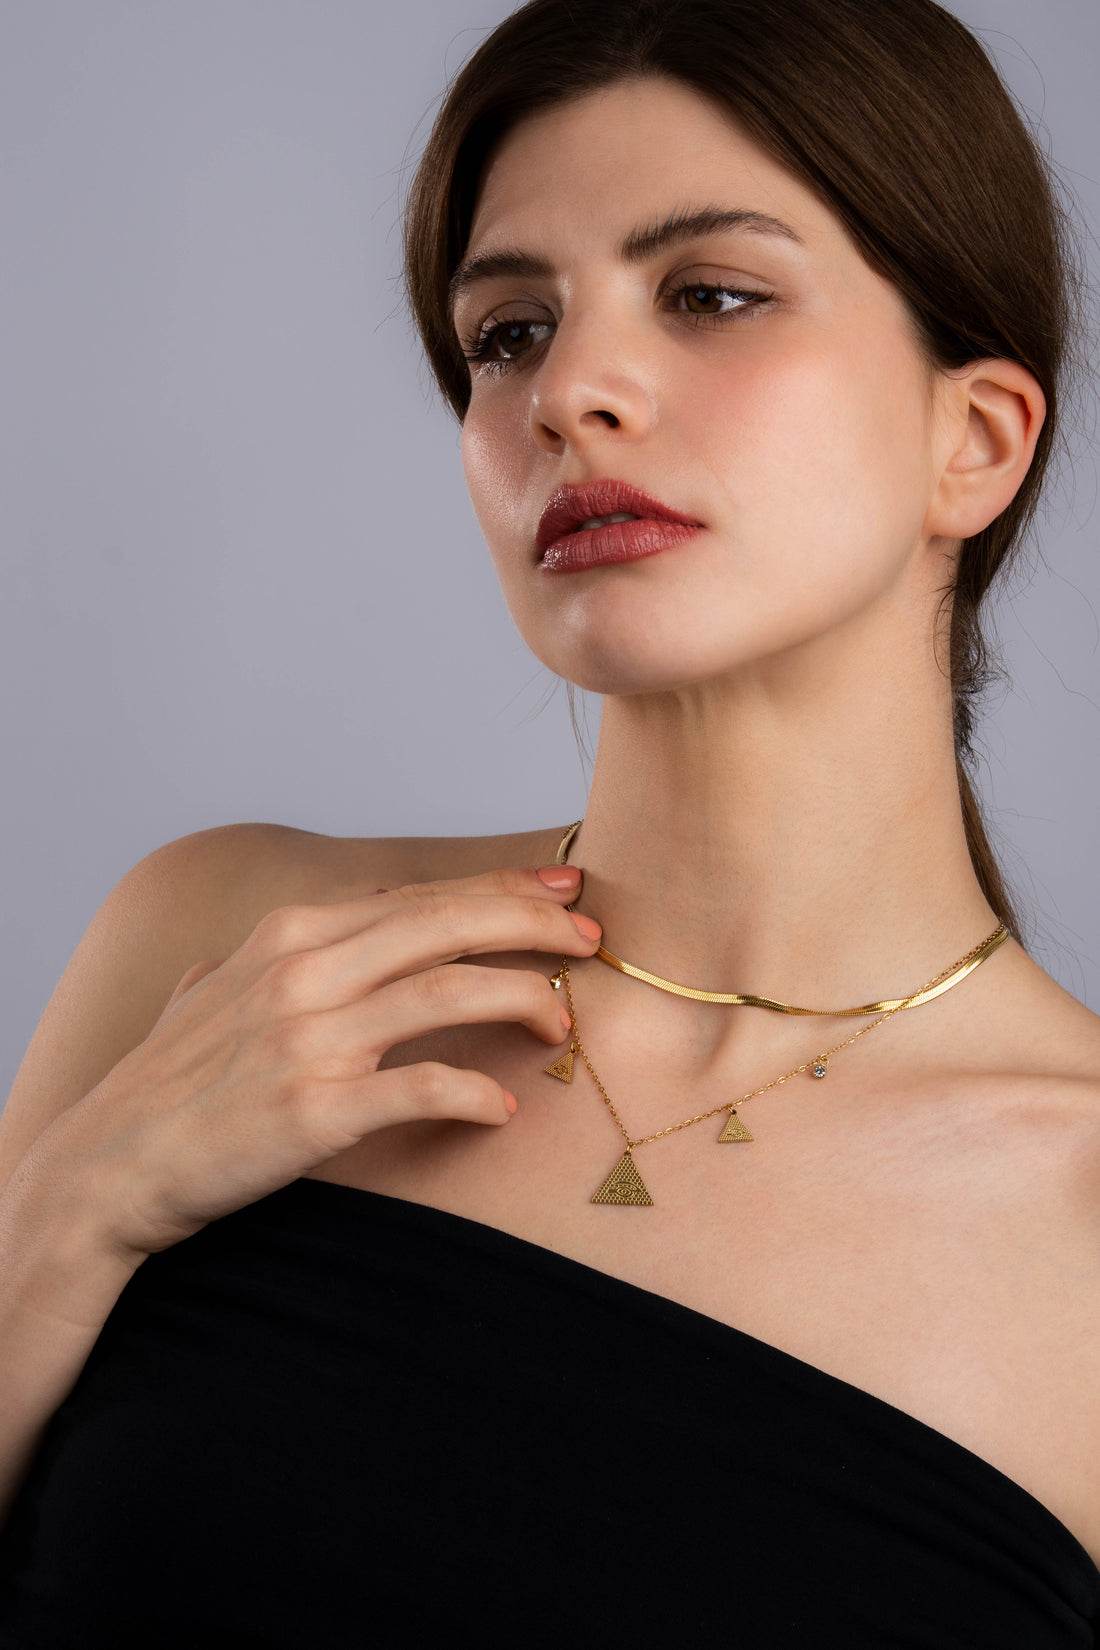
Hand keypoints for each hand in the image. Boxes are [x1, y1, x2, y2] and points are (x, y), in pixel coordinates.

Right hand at [17, 864, 598, 1260]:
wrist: (108, 1166)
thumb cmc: (167, 1082)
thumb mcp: (215, 989)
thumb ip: (267, 955)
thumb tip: (298, 937)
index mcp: (289, 934)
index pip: (418, 896)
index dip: (501, 887)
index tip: (564, 888)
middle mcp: (303, 971)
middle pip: (446, 924)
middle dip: (532, 922)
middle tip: (590, 938)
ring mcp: (308, 1039)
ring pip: (446, 991)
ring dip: (521, 998)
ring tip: (561, 1021)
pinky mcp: (313, 1110)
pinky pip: (421, 1088)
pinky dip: (474, 1092)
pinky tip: (503, 1106)